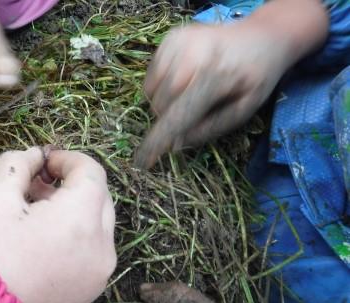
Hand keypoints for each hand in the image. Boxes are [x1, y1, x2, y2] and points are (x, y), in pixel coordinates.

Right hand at [0, 147, 116, 302]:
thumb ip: (16, 164)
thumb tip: (35, 156)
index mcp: (81, 219)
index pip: (91, 171)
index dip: (66, 159)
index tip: (40, 163)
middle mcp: (102, 245)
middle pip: (100, 196)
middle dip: (72, 184)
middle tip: (36, 187)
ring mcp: (101, 271)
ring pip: (98, 223)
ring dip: (75, 210)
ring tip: (37, 215)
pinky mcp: (92, 289)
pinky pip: (94, 249)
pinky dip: (77, 236)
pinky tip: (45, 243)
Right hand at [135, 22, 290, 168]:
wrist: (262, 37)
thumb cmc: (255, 78)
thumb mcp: (244, 110)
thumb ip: (210, 128)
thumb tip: (176, 144)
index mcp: (217, 76)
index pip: (178, 114)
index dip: (160, 139)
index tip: (144, 160)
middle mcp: (193, 55)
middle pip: (161, 104)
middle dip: (170, 117)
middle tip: (193, 113)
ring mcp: (178, 43)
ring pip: (152, 92)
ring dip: (164, 102)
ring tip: (191, 92)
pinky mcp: (170, 38)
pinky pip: (151, 76)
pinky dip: (161, 85)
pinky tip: (185, 78)